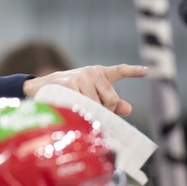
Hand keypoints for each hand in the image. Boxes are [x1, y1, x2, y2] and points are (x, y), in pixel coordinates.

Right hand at [22, 64, 147, 115]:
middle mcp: (91, 72)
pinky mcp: (70, 85)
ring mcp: (81, 77)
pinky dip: (81, 112)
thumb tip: (128, 109)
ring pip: (98, 105)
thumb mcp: (89, 94)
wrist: (39, 88)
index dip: (134, 71)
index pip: (119, 71)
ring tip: (79, 111)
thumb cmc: (67, 92)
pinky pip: (84, 106)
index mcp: (98, 73)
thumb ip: (109, 101)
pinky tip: (73, 109)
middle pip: (112, 99)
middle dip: (107, 111)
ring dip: (91, 114)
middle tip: (96, 114)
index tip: (147, 71)